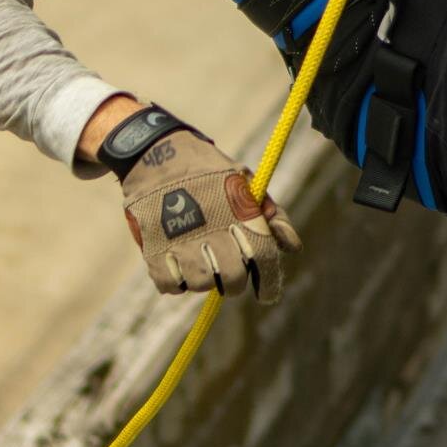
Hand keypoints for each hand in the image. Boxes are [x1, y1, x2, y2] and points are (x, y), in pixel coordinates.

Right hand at [120, 125, 302, 300]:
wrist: (157, 151)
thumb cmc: (209, 172)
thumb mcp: (245, 182)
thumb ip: (272, 215)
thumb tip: (293, 248)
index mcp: (239, 211)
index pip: (264, 257)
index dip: (270, 282)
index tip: (267, 295)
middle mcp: (213, 228)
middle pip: (232, 278)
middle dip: (234, 284)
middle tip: (229, 275)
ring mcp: (181, 239)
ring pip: (201, 284)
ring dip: (204, 281)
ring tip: (201, 264)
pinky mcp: (153, 247)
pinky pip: (171, 285)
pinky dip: (177, 282)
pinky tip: (179, 266)